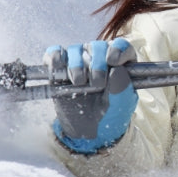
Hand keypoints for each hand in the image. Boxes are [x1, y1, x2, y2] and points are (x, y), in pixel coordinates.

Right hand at [43, 38, 137, 152]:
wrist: (90, 130)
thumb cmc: (111, 114)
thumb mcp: (123, 102)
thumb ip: (122, 84)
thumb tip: (115, 68)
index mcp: (121, 63)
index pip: (121, 46)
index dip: (117, 49)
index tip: (113, 61)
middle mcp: (100, 58)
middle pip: (97, 46)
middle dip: (97, 63)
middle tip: (97, 83)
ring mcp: (79, 61)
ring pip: (75, 50)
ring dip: (77, 65)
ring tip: (79, 82)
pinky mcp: (60, 68)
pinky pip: (55, 53)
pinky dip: (55, 57)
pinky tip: (58, 68)